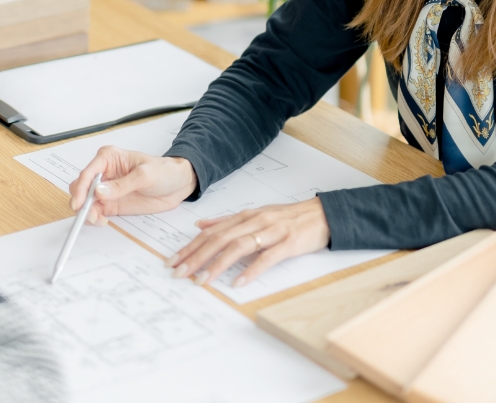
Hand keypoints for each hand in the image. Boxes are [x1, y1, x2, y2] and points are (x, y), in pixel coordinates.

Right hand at [69, 146, 197, 224]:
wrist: (178, 185)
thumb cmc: (164, 171)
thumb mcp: (145, 175)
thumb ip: (122, 185)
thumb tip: (99, 191)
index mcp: (109, 158)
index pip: (88, 172)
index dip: (81, 188)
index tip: (79, 203)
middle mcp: (104, 173)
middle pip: (81, 187)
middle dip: (81, 201)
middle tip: (90, 214)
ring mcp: (106, 190)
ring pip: (86, 201)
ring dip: (87, 212)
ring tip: (97, 219)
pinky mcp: (112, 203)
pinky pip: (96, 211)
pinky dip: (94, 217)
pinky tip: (101, 221)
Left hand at [168, 199, 329, 287]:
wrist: (323, 214)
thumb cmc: (288, 217)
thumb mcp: (255, 215)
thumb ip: (227, 221)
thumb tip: (199, 225)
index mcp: (245, 216)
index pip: (211, 232)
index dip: (190, 246)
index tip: (173, 260)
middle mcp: (255, 221)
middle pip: (219, 239)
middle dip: (196, 257)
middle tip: (179, 273)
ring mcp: (271, 232)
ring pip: (238, 247)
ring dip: (217, 264)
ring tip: (202, 280)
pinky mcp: (289, 243)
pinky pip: (267, 258)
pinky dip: (252, 270)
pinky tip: (238, 282)